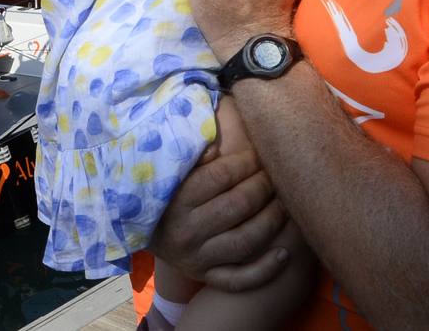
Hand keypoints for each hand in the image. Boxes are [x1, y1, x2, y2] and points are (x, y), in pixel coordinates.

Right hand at [149, 147, 288, 291]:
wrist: (144, 233)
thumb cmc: (164, 195)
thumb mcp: (169, 172)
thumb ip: (192, 158)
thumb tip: (216, 148)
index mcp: (177, 200)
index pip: (221, 176)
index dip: (246, 162)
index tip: (257, 154)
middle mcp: (186, 232)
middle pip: (239, 205)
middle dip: (264, 186)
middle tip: (274, 175)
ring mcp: (197, 259)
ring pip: (246, 241)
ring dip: (273, 220)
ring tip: (284, 203)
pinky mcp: (206, 277)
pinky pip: (240, 280)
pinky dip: (265, 270)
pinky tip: (284, 253)